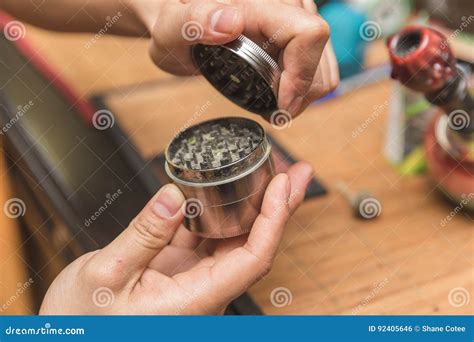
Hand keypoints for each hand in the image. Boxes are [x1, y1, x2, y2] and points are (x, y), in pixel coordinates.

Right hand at [39, 162, 312, 313]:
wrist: (74, 334)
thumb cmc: (85, 323)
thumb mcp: (106, 274)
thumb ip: (143, 234)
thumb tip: (171, 195)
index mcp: (195, 299)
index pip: (252, 259)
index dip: (274, 220)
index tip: (282, 186)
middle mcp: (203, 290)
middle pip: (254, 246)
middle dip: (278, 208)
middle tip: (294, 173)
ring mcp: (192, 279)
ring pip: (234, 240)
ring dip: (253, 208)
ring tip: (270, 176)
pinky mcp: (178, 269)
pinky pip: (206, 237)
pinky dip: (217, 212)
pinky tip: (226, 192)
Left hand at [130, 0, 338, 116]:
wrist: (180, 23)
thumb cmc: (174, 27)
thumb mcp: (171, 29)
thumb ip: (191, 23)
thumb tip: (229, 23)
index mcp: (258, 0)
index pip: (308, 34)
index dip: (300, 77)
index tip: (278, 105)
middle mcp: (286, 2)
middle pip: (321, 55)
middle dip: (300, 92)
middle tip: (270, 109)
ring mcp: (295, 13)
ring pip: (325, 63)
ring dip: (302, 92)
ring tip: (271, 100)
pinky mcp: (298, 26)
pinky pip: (319, 63)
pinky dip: (302, 85)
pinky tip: (277, 89)